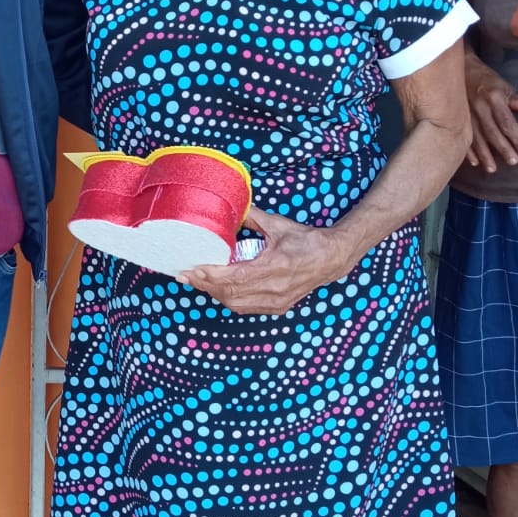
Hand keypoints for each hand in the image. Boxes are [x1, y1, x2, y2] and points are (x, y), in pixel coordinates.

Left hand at [183, 206, 351, 315]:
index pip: (234, 277)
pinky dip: (229, 299)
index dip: (210, 276)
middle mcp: (275, 288)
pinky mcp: (278, 307)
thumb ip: (252, 217)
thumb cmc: (306, 241)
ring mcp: (277, 301)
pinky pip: (246, 308)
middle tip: (185, 274)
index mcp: (274, 267)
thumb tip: (232, 208)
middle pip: (230, 293)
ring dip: (215, 293)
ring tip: (198, 281)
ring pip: (236, 304)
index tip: (191, 269)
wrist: (332, 258)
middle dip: (205, 285)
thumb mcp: (278, 225)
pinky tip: (218, 290)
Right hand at [463, 56, 517, 171]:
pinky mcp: (456, 118)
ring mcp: (466, 114)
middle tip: (513, 161)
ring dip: (485, 154)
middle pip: (492, 132)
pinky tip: (474, 162)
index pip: (507, 121)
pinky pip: (462, 137)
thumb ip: (516, 100)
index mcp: (494, 98)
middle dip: (503, 148)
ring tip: (492, 168)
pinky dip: (468, 151)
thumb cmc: (485, 79)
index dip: (516, 136)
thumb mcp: (503, 86)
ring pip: (476, 138)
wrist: (460, 70)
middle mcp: (480, 108)